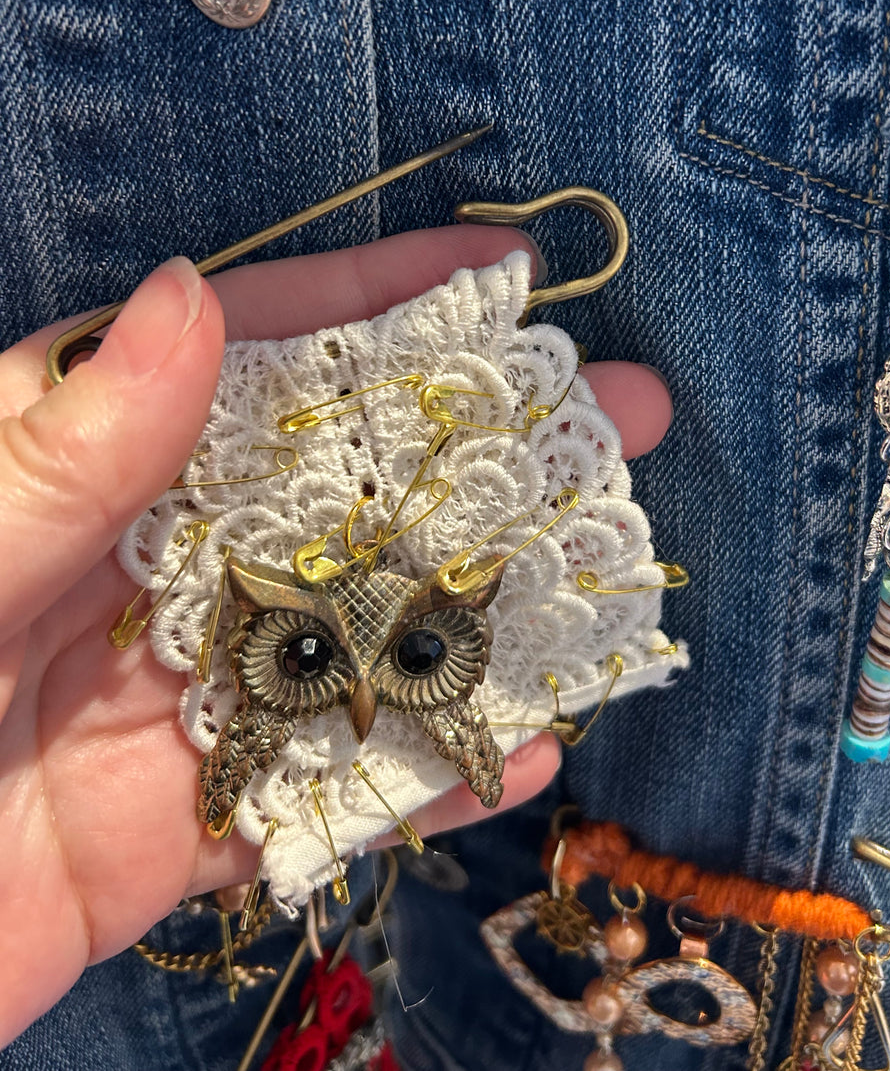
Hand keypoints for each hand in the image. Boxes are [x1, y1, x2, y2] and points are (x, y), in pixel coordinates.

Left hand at [0, 226, 671, 1046]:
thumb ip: (57, 452)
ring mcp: (166, 700)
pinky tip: (529, 742)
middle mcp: (134, 567)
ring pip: (353, 638)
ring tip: (615, 573)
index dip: (376, 301)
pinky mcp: (173, 830)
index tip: (503, 270)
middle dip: (482, 450)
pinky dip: (423, 772)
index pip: (244, 355)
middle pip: (334, 490)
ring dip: (484, 607)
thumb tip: (186, 303)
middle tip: (621, 416)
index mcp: (67, 467)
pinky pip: (321, 794)